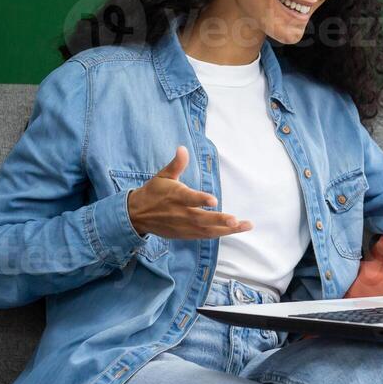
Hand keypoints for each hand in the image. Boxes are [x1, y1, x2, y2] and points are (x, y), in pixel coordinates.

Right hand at [126, 146, 253, 240]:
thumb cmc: (154, 192)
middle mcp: (181, 214)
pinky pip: (204, 235)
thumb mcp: (163, 176)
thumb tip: (182, 148)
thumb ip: (176, 164)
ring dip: (226, 229)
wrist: (137, 215)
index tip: (214, 200)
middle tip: (236, 220)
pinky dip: (219, 233)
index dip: (201, 199)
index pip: (189, 199)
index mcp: (176, 197)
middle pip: (201, 219)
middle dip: (220, 220)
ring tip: (245, 225)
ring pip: (207, 230)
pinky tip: (234, 230)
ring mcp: (184, 227)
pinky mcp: (185, 234)